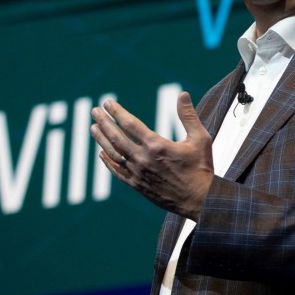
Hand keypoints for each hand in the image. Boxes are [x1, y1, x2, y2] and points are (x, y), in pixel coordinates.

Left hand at [90, 91, 213, 220]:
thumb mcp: (200, 138)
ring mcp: (138, 173)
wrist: (199, 200)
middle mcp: (143, 159)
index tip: (107, 102)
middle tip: (94, 111)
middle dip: (104, 122)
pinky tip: (102, 153)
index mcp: (157, 146)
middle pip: (116, 137)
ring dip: (101, 140)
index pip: (130, 124)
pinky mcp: (137, 186)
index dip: (117, 112)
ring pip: (113, 154)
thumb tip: (183, 94)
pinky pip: (117, 172)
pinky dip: (107, 162)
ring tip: (93, 128)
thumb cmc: (201, 168)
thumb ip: (188, 116)